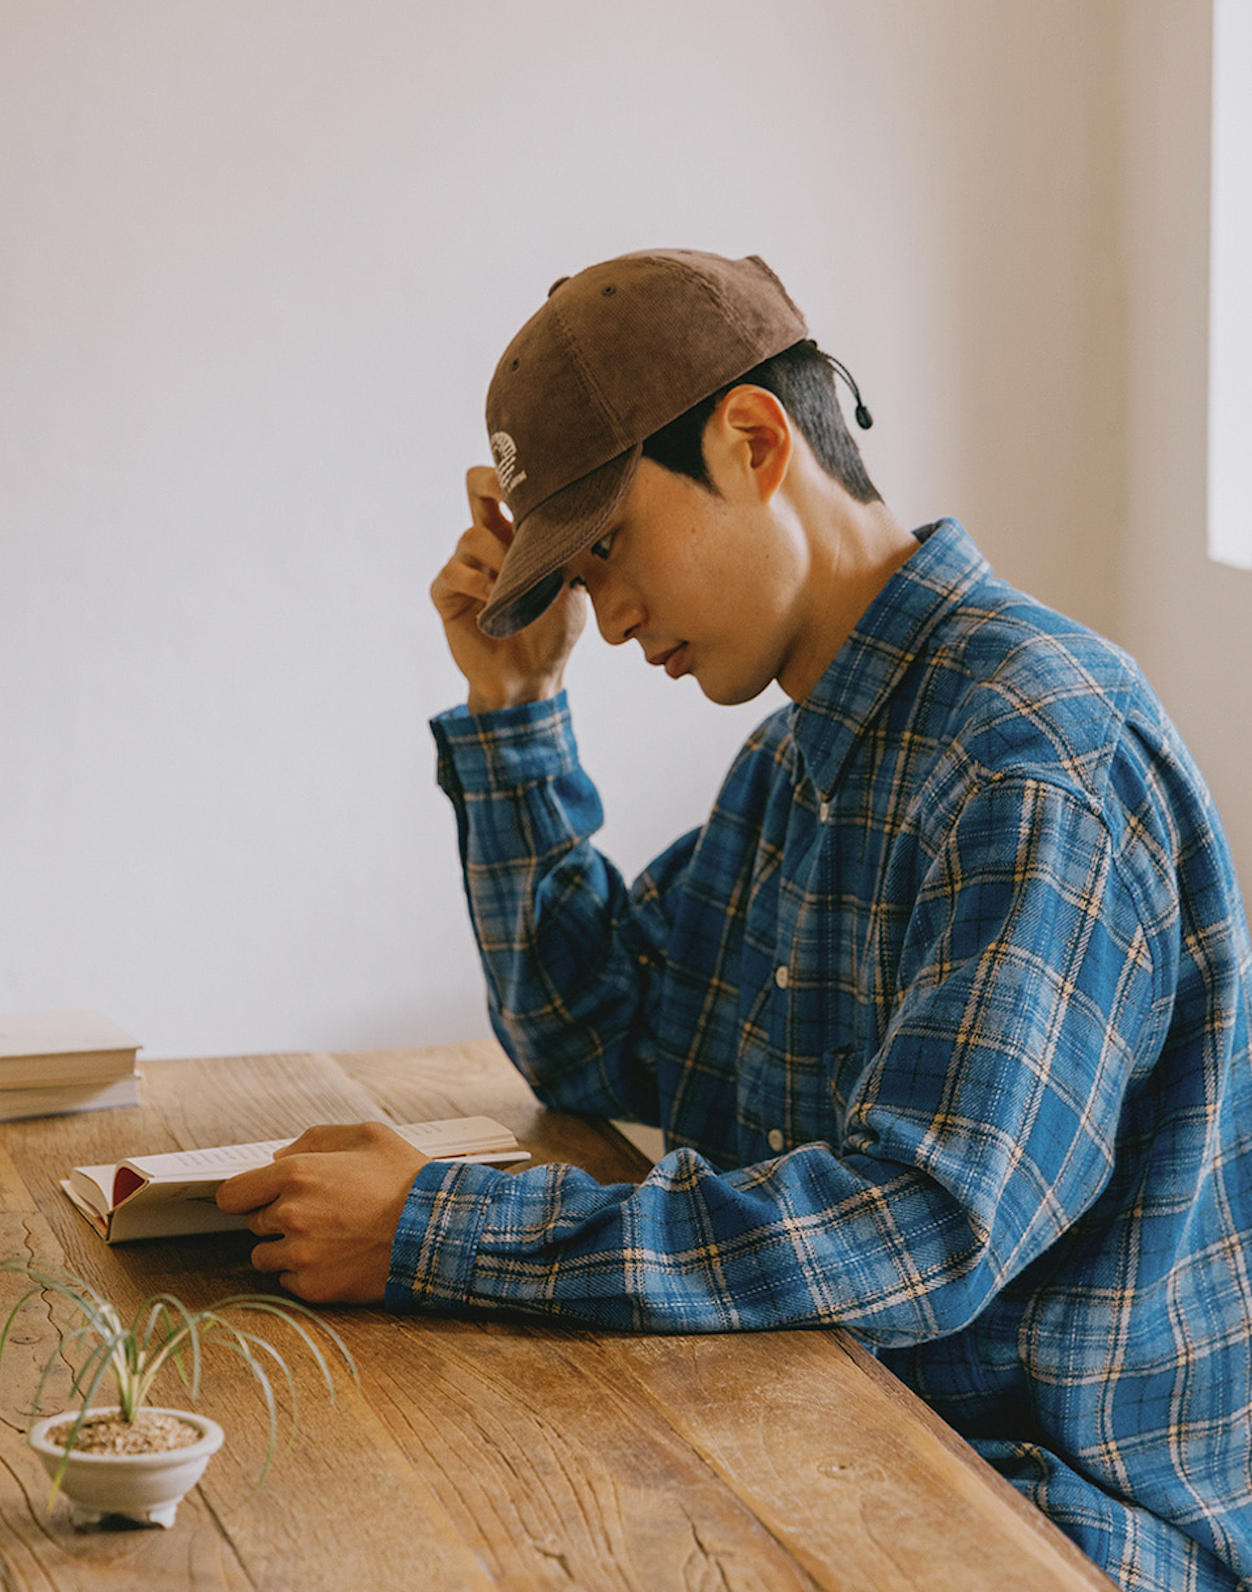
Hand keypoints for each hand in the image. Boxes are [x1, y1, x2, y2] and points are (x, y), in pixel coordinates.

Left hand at [215, 1122, 429, 1303]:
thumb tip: (279, 1156)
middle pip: (254, 1222)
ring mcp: (301, 1254)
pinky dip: (305, 1272)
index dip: (244, 1194)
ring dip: (287, 1247)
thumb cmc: (407, 1182)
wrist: (438, 1231)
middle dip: (278, 1217)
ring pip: (266, 1256)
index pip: (232, 1193)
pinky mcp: (314, 1286)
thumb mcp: (368, 1136)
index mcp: (298, 1174)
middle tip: (318, 1213)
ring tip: (327, 1237)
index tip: (253, 1197)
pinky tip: (336, 1257)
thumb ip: (315, 1140)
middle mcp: (291, 1215)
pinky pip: (287, 1281)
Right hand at [429, 466, 586, 711]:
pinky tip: (496, 601)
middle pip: (476, 485)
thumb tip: (584, 514)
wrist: (533, 677)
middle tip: (511, 496)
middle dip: (492, 481)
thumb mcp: (572, 585)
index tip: (542, 473)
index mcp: (519, 532)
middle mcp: (489, 540)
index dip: (518, 473)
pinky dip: (478, 583)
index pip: (510, 487)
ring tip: (519, 584)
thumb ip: (568, 550)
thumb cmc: (556, 631)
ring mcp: (465, 565)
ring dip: (500, 556)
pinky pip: (453, 572)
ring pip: (472, 536)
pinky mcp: (447, 595)